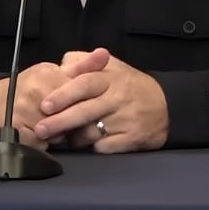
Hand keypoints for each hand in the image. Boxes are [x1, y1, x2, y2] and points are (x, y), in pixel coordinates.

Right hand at [0, 48, 109, 149]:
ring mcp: (25, 111)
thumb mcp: (54, 72)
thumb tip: (104, 54)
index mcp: (48, 75)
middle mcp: (36, 91)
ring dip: (59, 135)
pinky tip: (41, 138)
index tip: (85, 110)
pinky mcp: (18, 131)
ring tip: (52, 129)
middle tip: (69, 122)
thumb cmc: (27, 89)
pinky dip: (46, 145)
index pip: (78, 95)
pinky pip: (44, 145)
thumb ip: (82, 66)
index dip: (82, 106)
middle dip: (72, 123)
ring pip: (58, 133)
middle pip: (70, 116)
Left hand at [34, 49, 168, 153]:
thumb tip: (60, 65)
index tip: (45, 105)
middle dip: (60, 121)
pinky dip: (92, 147)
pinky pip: (105, 147)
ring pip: (92, 132)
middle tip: (41, 129)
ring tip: (59, 138)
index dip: (63, 95)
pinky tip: (83, 145)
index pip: (83, 84)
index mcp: (109, 78)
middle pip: (84, 111)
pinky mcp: (132, 139)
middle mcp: (117, 98)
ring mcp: (125, 120)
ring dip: (73, 137)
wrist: (167, 105)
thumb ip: (83, 62)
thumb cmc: (130, 85)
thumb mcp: (110, 65)